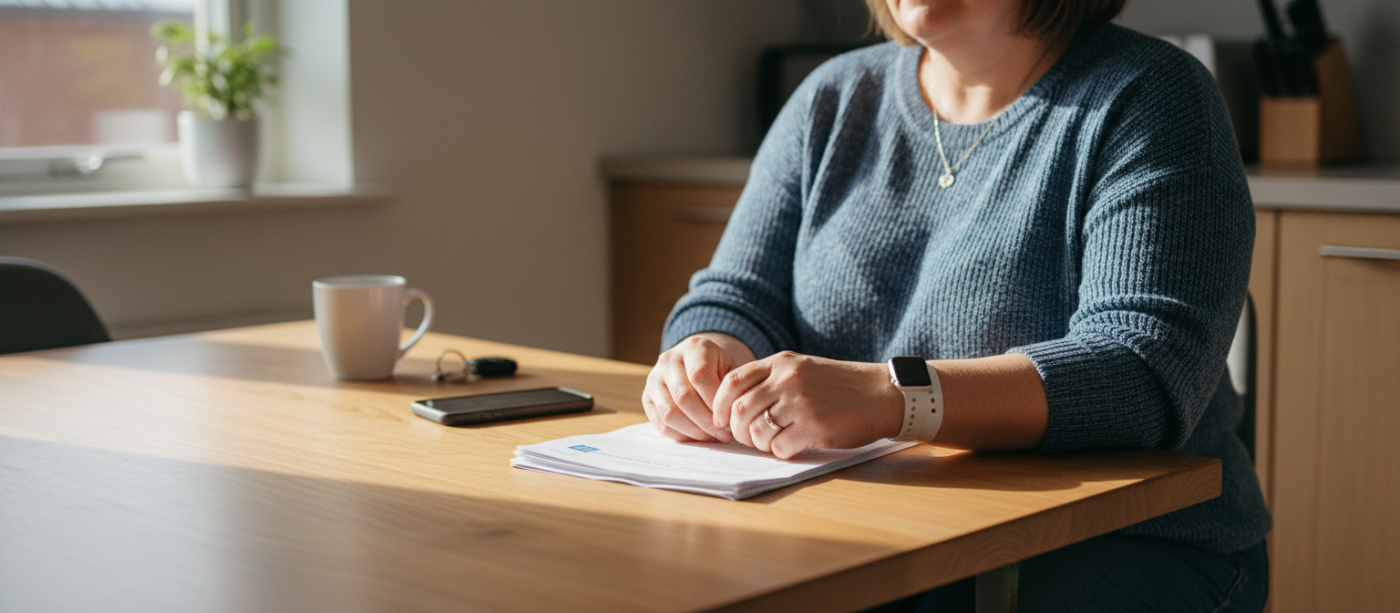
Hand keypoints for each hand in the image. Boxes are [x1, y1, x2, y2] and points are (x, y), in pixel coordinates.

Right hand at [643, 334, 753, 442]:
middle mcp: (669, 359)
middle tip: (724, 434)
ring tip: (712, 437)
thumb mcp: (731, 369)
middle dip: (706, 421)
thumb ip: (731, 389)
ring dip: (693, 431)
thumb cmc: (720, 370)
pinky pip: (660, 424)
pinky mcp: (647, 397)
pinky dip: (681, 435)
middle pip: (683, 396)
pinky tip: (698, 437)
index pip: (700, 376)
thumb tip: (729, 421)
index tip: (729, 420)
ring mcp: (654, 378)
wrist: (697, 364)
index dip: (714, 402)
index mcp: (694, 347)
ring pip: (669, 413)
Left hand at [712, 351, 903, 458]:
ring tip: (774, 441)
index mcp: (781, 363)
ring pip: (756, 432)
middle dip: (737, 430)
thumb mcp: (803, 368)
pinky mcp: (814, 427)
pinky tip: (794, 446)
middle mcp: (787, 380)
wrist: (882, 394)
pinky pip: (779, 447)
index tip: (721, 420)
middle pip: (739, 410)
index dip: (719, 405)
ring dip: (760, 443)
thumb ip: (772, 380)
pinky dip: (781, 451)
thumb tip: (734, 406)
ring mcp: (800, 403)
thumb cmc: (841, 386)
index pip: (732, 382)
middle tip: (749, 438)